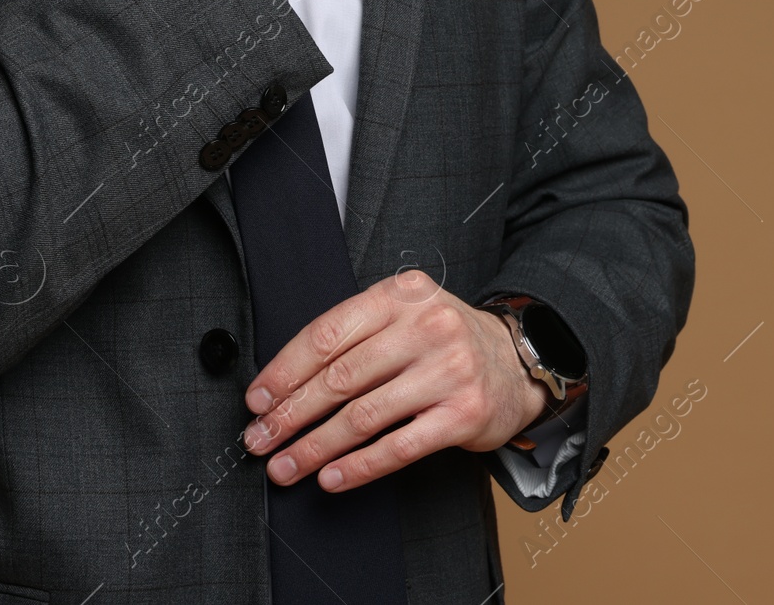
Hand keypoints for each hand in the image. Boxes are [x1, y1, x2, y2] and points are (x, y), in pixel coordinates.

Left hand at [240, 270, 550, 491]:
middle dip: (290, 415)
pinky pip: (398, 447)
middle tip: (260, 439)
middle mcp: (427, 326)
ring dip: (315, 447)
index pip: (328, 334)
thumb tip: (282, 386)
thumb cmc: (444, 341)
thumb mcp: (404, 315)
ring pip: (363, 416)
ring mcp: (449, 370)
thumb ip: (353, 337)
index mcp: (401, 294)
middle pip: (340, 378)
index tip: (257, 400)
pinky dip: (359, 467)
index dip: (284, 372)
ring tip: (286, 466)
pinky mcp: (464, 413)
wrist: (516, 361)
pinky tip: (332, 478)